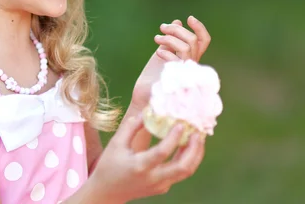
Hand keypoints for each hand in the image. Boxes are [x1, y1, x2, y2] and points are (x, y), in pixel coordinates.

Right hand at [84, 115, 205, 202]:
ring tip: (197, 137)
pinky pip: (180, 173)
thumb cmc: (109, 165)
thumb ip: (131, 127)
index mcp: (140, 166)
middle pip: (183, 167)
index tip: (181, 124)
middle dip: (195, 149)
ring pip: (186, 172)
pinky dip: (187, 159)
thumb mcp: (116, 143)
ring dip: (195, 154)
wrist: (107, 192)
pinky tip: (187, 145)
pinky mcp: (163, 187)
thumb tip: (148, 112)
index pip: (162, 153)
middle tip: (197, 133)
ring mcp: (160, 185)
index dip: (173, 138)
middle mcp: (153, 178)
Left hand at [131, 16, 210, 112]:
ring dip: (170, 39)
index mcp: (189, 57)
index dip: (200, 28)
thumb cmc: (153, 75)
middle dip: (177, 30)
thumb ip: (172, 39)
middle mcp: (190, 64)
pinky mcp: (177, 78)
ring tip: (156, 39)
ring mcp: (184, 72)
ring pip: (187, 47)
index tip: (189, 18)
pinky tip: (158, 53)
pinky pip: (178, 61)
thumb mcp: (163, 51)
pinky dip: (168, 53)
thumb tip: (177, 22)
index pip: (204, 41)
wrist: (143, 94)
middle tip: (162, 27)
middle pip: (193, 41)